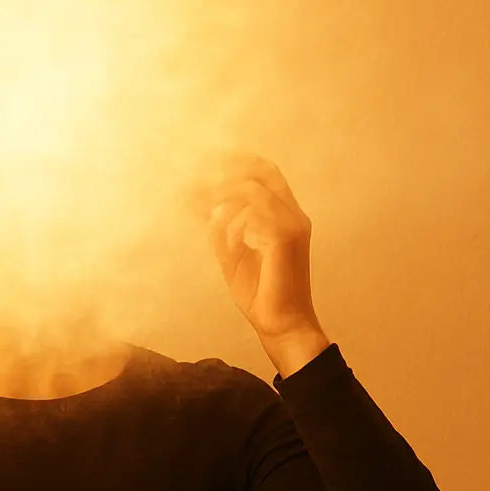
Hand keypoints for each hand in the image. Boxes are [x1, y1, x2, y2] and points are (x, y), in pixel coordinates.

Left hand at [188, 152, 317, 338]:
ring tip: (196, 199)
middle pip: (264, 169)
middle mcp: (293, 215)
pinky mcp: (286, 237)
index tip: (203, 167)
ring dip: (220, 190)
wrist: (281, 326)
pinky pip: (254, 208)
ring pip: (254, 186)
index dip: (235, 164)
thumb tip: (208, 210)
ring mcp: (292, 224)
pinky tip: (213, 222)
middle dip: (228, 166)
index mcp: (284, 218)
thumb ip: (224, 231)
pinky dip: (229, 212)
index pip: (265, 175)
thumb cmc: (262, 296)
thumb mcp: (234, 257)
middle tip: (196, 174)